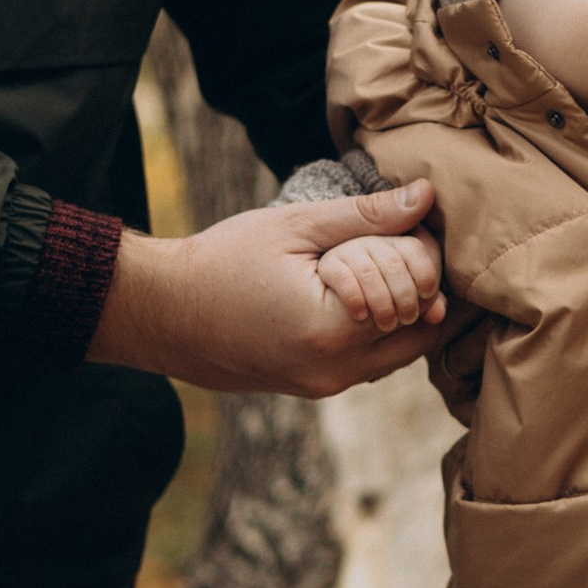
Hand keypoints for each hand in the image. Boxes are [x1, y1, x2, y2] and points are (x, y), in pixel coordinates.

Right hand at [88, 183, 445, 396]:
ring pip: (397, 351)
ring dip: (397, 310)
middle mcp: (334, 370)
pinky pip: (367, 362)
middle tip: (387, 246)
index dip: (420, 255)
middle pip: (418, 331)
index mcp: (332, 330)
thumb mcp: (296, 227)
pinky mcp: (311, 389)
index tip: (400, 227)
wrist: (161, 313)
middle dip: (416, 286)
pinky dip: (371, 329)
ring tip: (361, 268)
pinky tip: (342, 293)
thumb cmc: (222, 261)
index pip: (419, 295)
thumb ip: (366, 216)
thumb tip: (426, 198)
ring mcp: (323, 386)